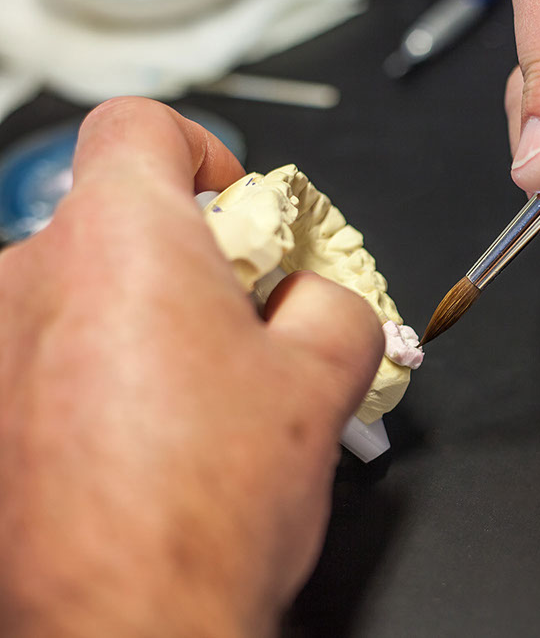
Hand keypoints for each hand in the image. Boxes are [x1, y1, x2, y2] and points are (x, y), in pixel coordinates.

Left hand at [0, 98, 382, 636]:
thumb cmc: (208, 510)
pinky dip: (104, 371)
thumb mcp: (325, 378)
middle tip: (247, 322)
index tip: (236, 208)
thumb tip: (317, 292)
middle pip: (120, 219)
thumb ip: (334, 299)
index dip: (203, 153)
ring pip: (86, 292)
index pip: (142, 126)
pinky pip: (49, 353)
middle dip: (192, 258)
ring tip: (204, 398)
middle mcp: (32, 279)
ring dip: (148, 320)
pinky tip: (153, 438)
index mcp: (124, 241)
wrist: (127, 627)